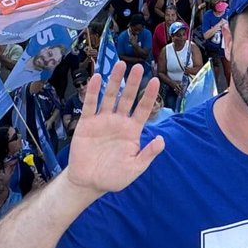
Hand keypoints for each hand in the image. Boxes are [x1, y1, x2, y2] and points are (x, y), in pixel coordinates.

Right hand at [61, 62, 164, 196]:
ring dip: (114, 81)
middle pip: (127, 98)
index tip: (156, 80)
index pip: (143, 109)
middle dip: (133, 83)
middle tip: (139, 67)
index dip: (149, 95)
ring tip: (120, 65)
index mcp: (132, 131)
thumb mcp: (135, 168)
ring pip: (109, 97)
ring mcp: (102, 121)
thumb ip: (148, 154)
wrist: (89, 183)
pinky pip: (90, 105)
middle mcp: (118, 122)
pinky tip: (97, 78)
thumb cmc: (114, 177)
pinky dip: (93, 92)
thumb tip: (161, 139)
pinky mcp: (86, 124)